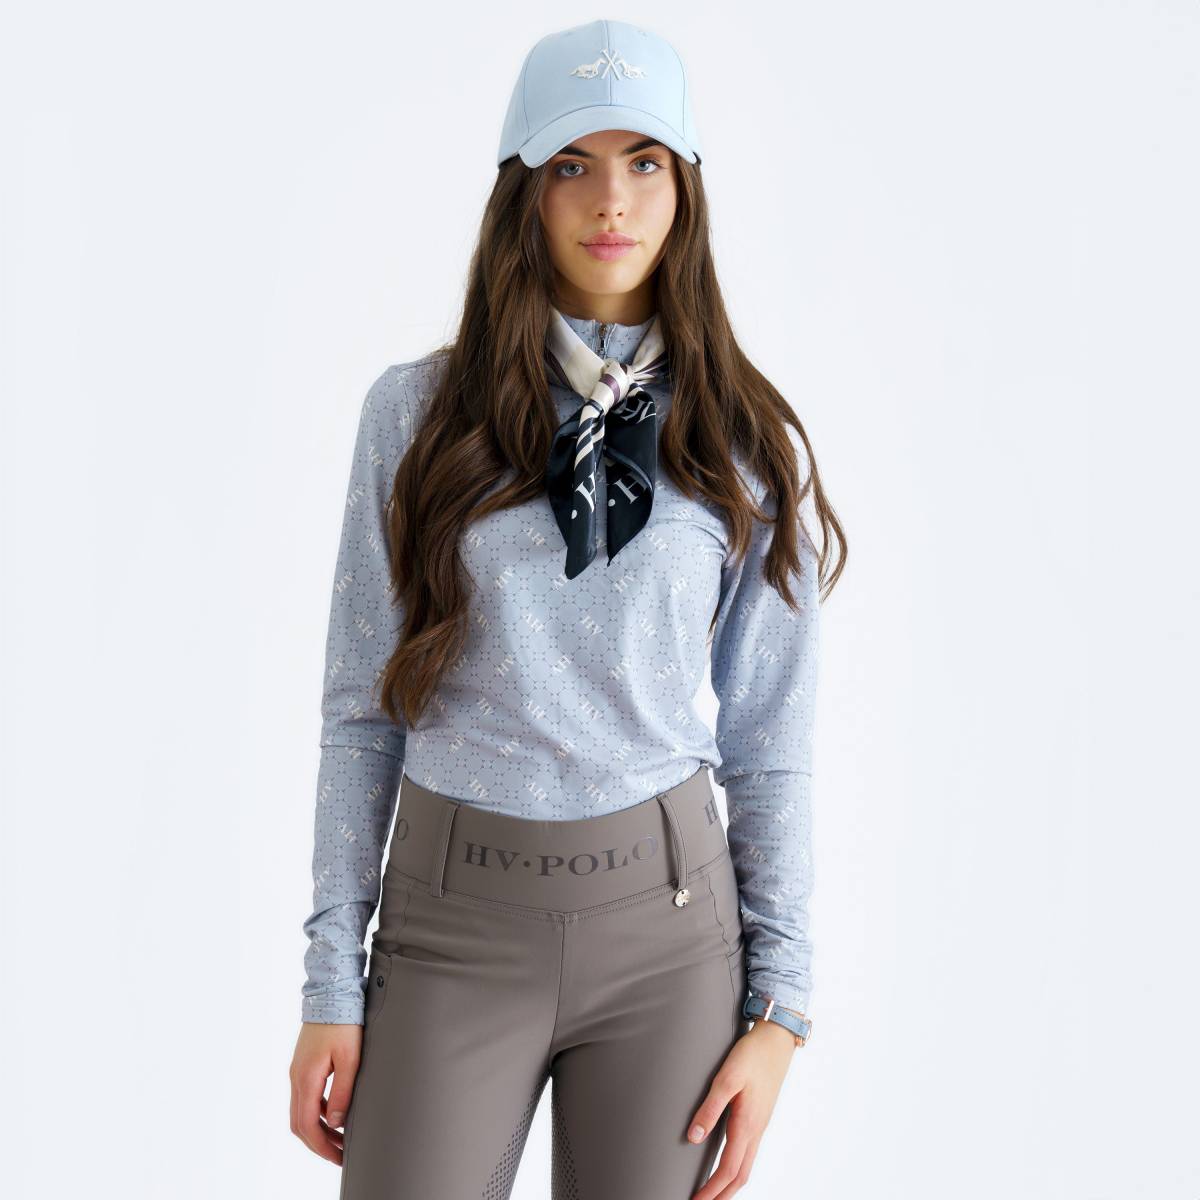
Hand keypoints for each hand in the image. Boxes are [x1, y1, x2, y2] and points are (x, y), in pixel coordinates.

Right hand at [289, 1021, 363, 1164]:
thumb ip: (342, 1092)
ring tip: (340, 1139)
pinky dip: (316, 1112)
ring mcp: (298, 1070)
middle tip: (340, 1155)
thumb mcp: (350, 1058)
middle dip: (318, 1143)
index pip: (307, 1125)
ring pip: (301, 1111)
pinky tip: (333, 1114)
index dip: (321, 1146)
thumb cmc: (344, 1022)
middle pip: (299, 1123)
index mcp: (306, 1078)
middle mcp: (297, 1077)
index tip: (338, 1158)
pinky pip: (305, 1097)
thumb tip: (335, 1122)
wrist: (332, 992)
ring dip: (318, 1129)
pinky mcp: (303, 1064)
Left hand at [686, 1017, 800, 1197]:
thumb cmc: (751, 1055)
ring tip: (713, 1193)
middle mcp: (756, 1130)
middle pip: (740, 1176)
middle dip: (721, 1195)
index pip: (728, 1169)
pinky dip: (737, 1168)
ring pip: (746, 1166)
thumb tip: (694, 1137)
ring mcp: (760, 1125)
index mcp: (747, 1124)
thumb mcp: (726, 1078)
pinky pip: (749, 1153)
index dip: (712, 1189)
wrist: (777, 1040)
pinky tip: (728, 1165)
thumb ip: (709, 1108)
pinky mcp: (760, 1118)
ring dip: (730, 1185)